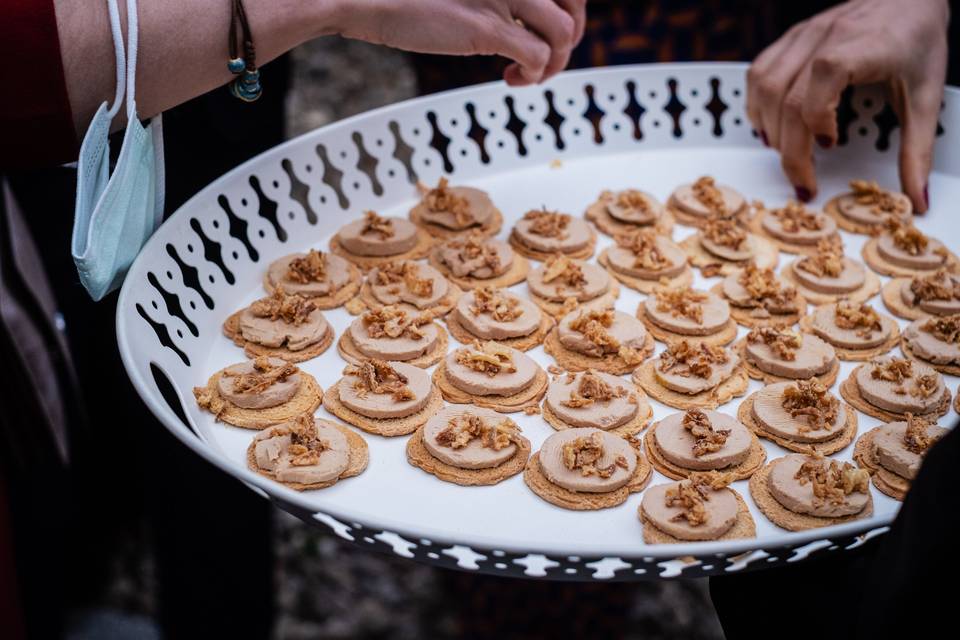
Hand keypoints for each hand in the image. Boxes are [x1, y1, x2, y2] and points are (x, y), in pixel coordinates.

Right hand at [327, 0, 585, 85]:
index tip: (551, 33)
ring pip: (563, 34)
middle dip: (570, 38)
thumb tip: (524, 18)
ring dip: (554, 63)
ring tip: (528, 74)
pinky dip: (533, 75)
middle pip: (575, 4)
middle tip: (548, 57)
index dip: (571, 10)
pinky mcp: (487, 27)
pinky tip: (511, 79)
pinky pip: (536, 57)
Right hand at [746, 0, 948, 211]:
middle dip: (790, 149)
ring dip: (769, 128)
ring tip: (786, 152)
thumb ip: (918, 151)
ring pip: (765, 87)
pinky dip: (758, 104)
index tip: (831, 149)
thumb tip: (916, 201)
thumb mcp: (928, 96)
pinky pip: (759, 72)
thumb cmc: (919, 37)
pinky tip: (772, 124)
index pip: (819, 86)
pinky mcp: (792, 37)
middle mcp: (826, 36)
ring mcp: (804, 35)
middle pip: (786, 99)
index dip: (816, 125)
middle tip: (803, 179)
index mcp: (862, 47)